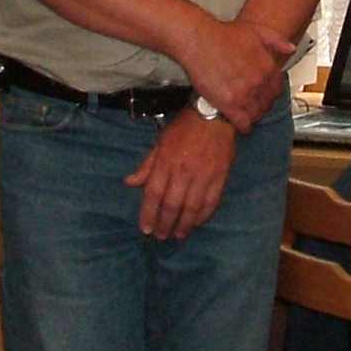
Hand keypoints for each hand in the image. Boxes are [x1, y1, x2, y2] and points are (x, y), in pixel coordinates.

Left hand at [125, 110, 236, 238]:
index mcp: (165, 162)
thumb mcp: (160, 142)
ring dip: (184, 225)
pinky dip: (204, 216)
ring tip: (178, 235)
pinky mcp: (220, 177)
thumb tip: (130, 183)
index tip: (146, 228)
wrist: (214, 114)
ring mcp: (203, 175)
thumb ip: (146, 165)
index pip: (153, 194)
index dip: (148, 214)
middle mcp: (183, 171)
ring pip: (192, 208)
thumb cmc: (184, 127)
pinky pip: (212, 202)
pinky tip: (197, 223)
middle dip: (165, 224)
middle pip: (171, 205)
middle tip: (161, 236)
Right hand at [179, 12, 299, 124]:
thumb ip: (277, 40)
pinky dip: (242, 126)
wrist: (199, 40)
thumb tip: (290, 49)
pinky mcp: (228, 105)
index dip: (270, 92)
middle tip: (251, 104)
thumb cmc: (222, 34)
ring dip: (252, 116)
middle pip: (267, 104)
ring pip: (256, 115)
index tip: (263, 93)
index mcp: (268, 68)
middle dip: (261, 105)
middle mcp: (259, 83)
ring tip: (244, 113)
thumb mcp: (256, 30)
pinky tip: (237, 122)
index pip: (278, 89)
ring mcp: (245, 95)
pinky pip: (243, 124)